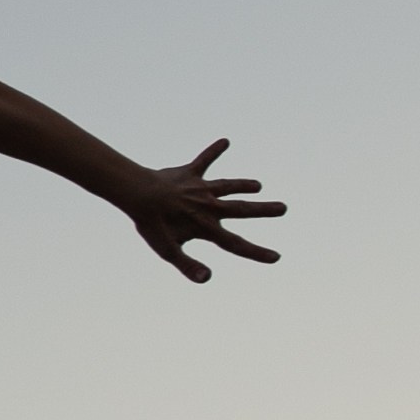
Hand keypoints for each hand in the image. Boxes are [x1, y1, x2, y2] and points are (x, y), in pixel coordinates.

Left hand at [128, 141, 283, 280]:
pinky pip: (204, 160)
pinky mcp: (189, 173)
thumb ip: (189, 266)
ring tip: (258, 185)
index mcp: (206, 227)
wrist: (136, 193)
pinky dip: (214, 151)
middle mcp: (209, 206)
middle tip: (283, 207)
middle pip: (241, 209)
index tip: (276, 257)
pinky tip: (225, 140)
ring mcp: (200, 188)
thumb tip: (208, 278)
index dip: (256, 252)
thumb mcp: (168, 250)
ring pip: (228, 186)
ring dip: (244, 185)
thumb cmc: (151, 225)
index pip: (236, 244)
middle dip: (264, 210)